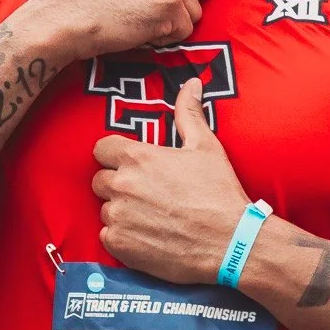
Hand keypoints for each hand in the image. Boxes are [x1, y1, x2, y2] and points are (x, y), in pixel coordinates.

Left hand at [92, 77, 253, 285]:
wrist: (230, 243)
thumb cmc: (219, 193)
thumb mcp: (206, 147)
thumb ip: (189, 113)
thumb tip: (191, 83)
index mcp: (138, 158)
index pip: (101, 149)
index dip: (115, 156)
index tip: (131, 165)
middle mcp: (122, 185)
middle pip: (100, 180)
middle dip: (117, 185)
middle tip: (146, 194)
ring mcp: (118, 217)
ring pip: (105, 210)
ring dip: (122, 212)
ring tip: (152, 218)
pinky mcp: (120, 245)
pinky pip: (109, 237)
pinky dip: (124, 238)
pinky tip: (149, 237)